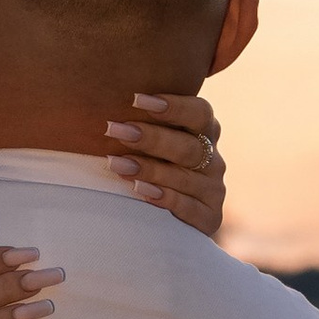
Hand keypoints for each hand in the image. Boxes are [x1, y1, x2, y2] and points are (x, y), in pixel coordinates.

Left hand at [104, 92, 227, 235]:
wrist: (171, 222)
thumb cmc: (153, 167)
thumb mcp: (154, 143)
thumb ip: (143, 122)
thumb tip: (105, 96)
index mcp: (205, 132)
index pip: (199, 112)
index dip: (172, 106)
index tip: (136, 99)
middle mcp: (213, 160)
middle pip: (188, 146)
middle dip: (150, 138)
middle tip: (114, 130)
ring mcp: (213, 190)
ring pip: (183, 177)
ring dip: (148, 168)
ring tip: (115, 163)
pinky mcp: (209, 218)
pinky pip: (187, 207)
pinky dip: (163, 198)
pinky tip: (140, 190)